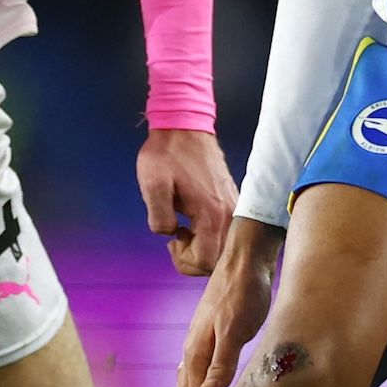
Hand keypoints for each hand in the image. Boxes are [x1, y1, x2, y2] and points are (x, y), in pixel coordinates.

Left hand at [137, 128, 237, 276]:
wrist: (184, 124)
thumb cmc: (166, 154)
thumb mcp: (152, 186)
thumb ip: (159, 218)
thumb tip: (172, 234)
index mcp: (210, 213)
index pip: (207, 262)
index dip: (186, 261)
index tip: (173, 240)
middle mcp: (229, 213)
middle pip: (219, 260)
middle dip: (195, 258)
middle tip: (178, 237)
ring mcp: (234, 207)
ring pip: (225, 247)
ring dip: (204, 247)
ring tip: (185, 229)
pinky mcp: (233, 200)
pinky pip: (227, 232)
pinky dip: (211, 236)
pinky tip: (194, 220)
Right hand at [177, 216, 283, 386]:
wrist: (243, 260)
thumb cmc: (243, 294)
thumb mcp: (236, 331)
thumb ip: (221, 364)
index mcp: (196, 351)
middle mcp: (191, 346)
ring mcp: (198, 338)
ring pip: (186, 376)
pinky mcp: (208, 331)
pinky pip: (194, 364)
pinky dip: (194, 380)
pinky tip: (202, 381)